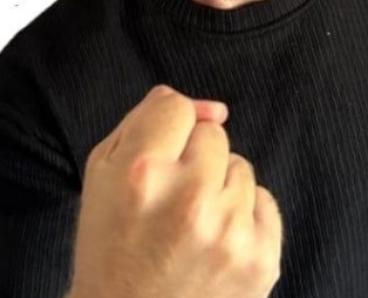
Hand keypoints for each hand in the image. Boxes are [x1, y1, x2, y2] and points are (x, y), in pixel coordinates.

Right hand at [69, 84, 282, 297]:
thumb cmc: (111, 249)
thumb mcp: (102, 176)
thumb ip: (150, 120)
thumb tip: (215, 108)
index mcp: (140, 173)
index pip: (177, 107)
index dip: (165, 134)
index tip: (156, 163)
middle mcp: (189, 198)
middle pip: (214, 135)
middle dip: (192, 161)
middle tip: (168, 203)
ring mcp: (230, 231)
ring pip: (241, 168)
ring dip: (219, 190)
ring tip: (188, 228)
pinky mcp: (260, 259)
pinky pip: (264, 203)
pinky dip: (242, 219)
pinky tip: (213, 245)